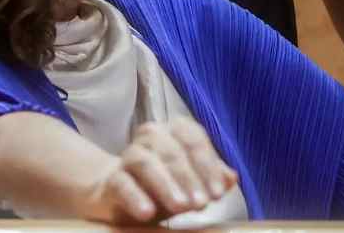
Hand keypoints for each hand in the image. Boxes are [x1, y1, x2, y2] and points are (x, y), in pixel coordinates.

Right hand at [84, 117, 238, 222]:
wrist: (117, 191)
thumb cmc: (164, 182)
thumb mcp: (192, 180)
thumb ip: (213, 177)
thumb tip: (231, 178)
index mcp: (174, 130)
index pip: (194, 140)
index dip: (208, 166)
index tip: (218, 193)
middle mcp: (151, 136)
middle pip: (172, 152)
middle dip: (190, 179)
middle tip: (202, 203)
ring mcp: (129, 155)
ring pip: (147, 164)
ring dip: (166, 186)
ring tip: (181, 207)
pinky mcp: (111, 178)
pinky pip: (122, 184)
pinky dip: (135, 197)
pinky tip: (147, 213)